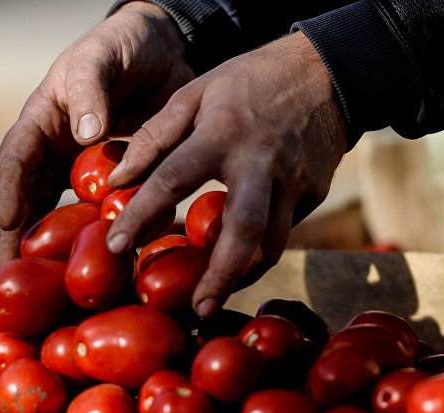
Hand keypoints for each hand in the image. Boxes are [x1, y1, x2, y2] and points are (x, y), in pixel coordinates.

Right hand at [0, 2, 193, 266]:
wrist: (164, 48)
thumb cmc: (122, 45)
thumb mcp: (100, 57)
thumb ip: (90, 88)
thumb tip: (85, 135)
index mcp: (42, 122)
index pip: (14, 160)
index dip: (8, 191)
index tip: (9, 221)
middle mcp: (56, 154)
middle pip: (30, 204)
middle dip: (18, 243)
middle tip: (9, 283)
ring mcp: (85, 173)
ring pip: (64, 218)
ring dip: (57, 255)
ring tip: (52, 294)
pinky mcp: (117, 185)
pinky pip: (105, 217)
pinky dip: (104, 242)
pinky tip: (110, 272)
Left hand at [105, 31, 346, 317]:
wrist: (328, 72)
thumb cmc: (249, 81)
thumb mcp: (196, 92)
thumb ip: (155, 136)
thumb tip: (118, 179)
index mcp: (222, 134)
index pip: (172, 181)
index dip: (140, 216)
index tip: (116, 247)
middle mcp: (260, 164)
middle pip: (241, 232)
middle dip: (219, 277)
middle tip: (195, 309)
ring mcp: (293, 183)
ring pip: (271, 245)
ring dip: (242, 276)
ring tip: (213, 296)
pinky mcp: (314, 194)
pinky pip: (284, 232)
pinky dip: (259, 253)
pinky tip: (238, 263)